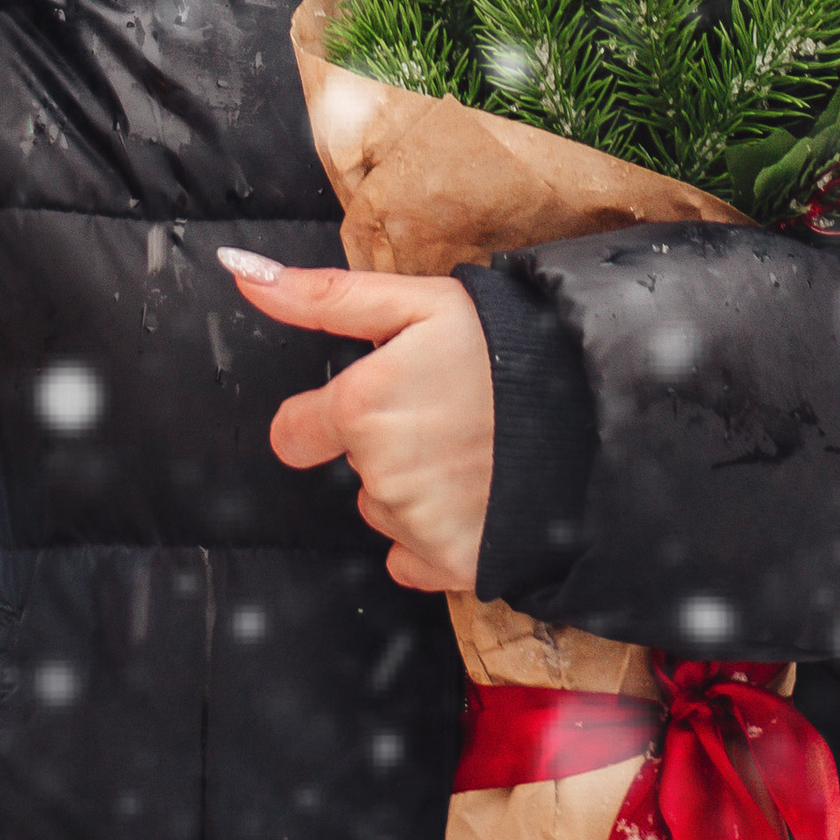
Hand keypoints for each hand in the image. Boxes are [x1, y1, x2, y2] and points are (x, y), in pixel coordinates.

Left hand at [217, 249, 493, 592]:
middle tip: (446, 414)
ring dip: (414, 489)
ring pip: (386, 510)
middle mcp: (380, 474)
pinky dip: (435, 535)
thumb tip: (241, 275)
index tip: (369, 404)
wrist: (598, 406)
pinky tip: (475, 496)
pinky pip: (414, 557)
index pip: (294, 434)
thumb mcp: (416, 302)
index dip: (324, 417)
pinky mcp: (454, 564)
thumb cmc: (506, 345)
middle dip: (386, 446)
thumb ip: (322, 297)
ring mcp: (418, 524)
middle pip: (352, 471)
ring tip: (471, 450)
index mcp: (361, 407)